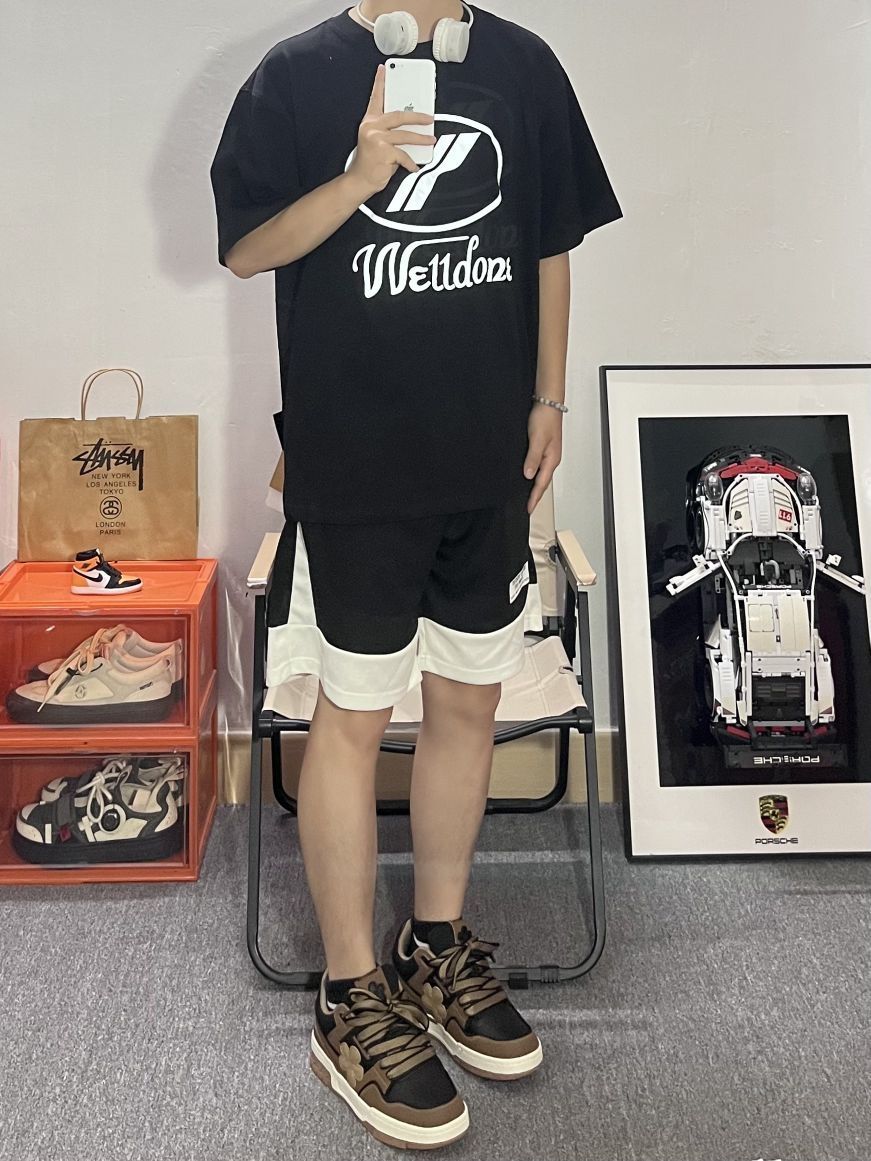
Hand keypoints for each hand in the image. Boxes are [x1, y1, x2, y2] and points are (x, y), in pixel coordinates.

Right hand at [347, 64, 436, 196]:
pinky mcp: (383, 152)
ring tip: (431, 140)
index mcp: (370, 122)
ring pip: (405, 135)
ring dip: (421, 139)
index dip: (380, 82)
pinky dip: (411, 162)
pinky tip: (414, 166)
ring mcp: (377, 139)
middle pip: (399, 115)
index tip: (384, 68)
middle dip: (417, 117)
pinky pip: (403, 155)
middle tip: (429, 118)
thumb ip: (390, 132)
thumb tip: (412, 129)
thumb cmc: (370, 162)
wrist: (360, 180)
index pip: (376, 98)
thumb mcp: (378, 142)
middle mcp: (372, 127)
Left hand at [524, 401, 563, 513]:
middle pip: (543, 482)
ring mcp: (548, 453)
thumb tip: (528, 475)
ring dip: (535, 486)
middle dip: (536, 496)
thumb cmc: (545, 418)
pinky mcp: (543, 447)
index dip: (534, 498)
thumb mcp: (536, 439)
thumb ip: (532, 458)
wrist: (548, 402)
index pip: (541, 484)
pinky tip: (528, 476)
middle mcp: (551, 458)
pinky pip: (539, 466)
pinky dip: (534, 474)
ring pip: (541, 475)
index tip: (528, 509)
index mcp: (551, 459)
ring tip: (528, 496)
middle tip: (528, 507)